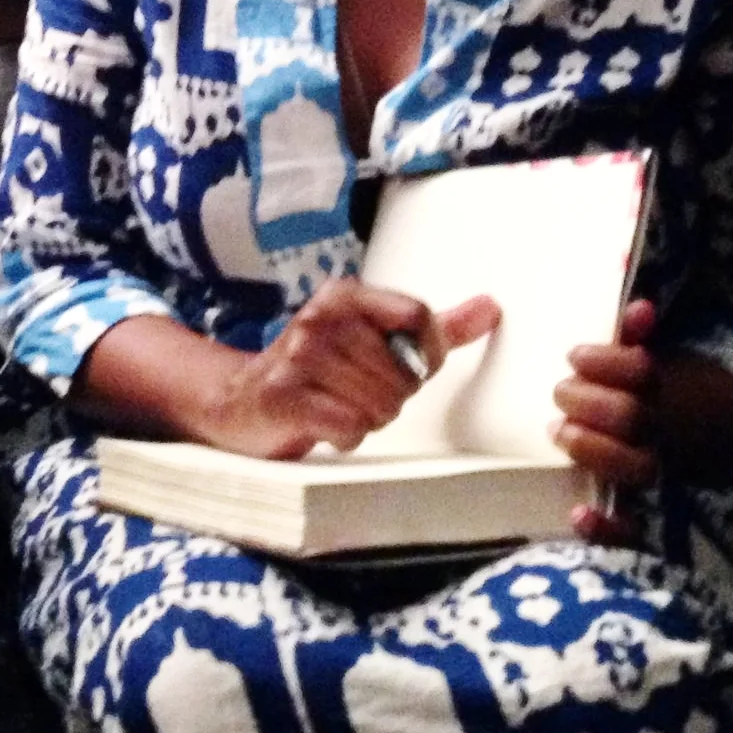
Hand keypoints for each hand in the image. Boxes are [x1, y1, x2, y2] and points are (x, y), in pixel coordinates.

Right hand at [205, 280, 499, 458]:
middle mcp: (319, 317)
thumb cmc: (320, 373)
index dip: (426, 354)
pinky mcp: (285, 396)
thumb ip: (432, 327)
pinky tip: (325, 425)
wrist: (241, 401)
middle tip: (357, 395)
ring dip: (368, 419)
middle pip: (403, 372)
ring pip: (380, 403)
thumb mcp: (374, 341)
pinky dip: (346, 436)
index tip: (410, 369)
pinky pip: (350, 426)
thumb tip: (491, 307)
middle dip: (390, 397)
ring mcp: (298, 355)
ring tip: (339, 408)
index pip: (417, 315)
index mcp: (344, 296)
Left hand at [556, 297, 659, 544]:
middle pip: (632, 419)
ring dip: (594, 451)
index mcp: (673, 386)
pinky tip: (579, 515)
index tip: (575, 355)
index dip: (605, 362)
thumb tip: (633, 297)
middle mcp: (673, 430)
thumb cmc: (689, 384)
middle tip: (561, 393)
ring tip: (561, 433)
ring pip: (635, 468)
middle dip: (589, 404)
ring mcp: (670, 471)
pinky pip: (641, 530)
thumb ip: (645, 332)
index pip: (641, 372)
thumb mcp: (671, 351)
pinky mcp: (664, 509)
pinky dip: (611, 527)